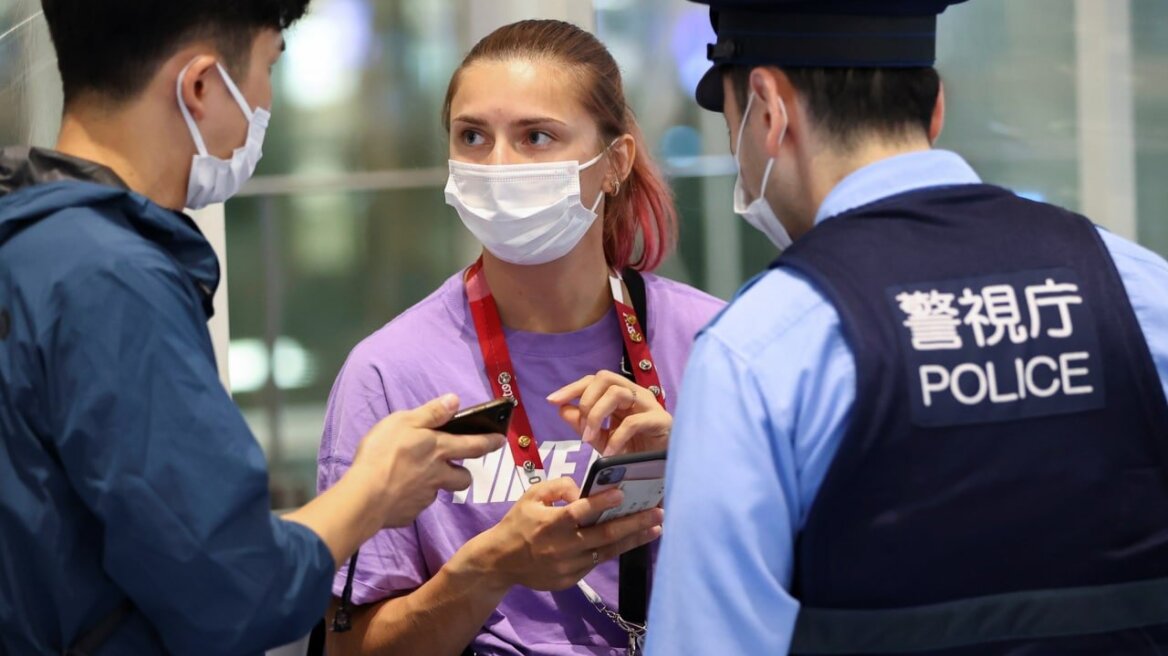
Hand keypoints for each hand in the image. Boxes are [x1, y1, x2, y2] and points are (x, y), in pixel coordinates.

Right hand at [351, 394, 505, 528]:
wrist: (365, 496)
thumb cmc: (383, 454)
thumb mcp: (404, 422)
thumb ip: (431, 413)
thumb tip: (455, 400)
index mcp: (439, 449)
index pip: (474, 445)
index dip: (490, 442)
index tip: (501, 441)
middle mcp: (438, 475)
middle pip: (463, 478)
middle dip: (464, 473)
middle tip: (454, 468)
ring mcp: (424, 497)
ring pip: (438, 492)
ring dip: (435, 485)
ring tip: (416, 478)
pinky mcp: (409, 514)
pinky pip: (414, 505)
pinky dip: (409, 499)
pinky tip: (395, 492)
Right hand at [455, 477, 663, 592]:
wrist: (501, 562)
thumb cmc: (518, 523)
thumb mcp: (531, 496)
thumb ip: (558, 487)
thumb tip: (584, 492)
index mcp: (550, 524)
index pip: (579, 512)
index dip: (601, 503)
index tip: (622, 493)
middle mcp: (562, 547)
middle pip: (604, 535)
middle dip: (634, 523)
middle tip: (658, 512)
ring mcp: (568, 566)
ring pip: (607, 551)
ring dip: (633, 539)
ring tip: (655, 528)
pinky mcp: (571, 579)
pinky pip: (597, 562)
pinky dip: (615, 550)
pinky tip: (631, 540)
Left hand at [547, 370, 671, 456]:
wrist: (662, 471)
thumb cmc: (635, 452)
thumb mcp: (602, 439)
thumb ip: (583, 424)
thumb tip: (562, 408)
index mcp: (621, 395)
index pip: (594, 380)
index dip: (572, 388)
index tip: (552, 401)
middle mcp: (635, 394)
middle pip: (605, 377)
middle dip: (586, 400)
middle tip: (581, 430)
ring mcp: (650, 405)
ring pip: (617, 393)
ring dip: (596, 416)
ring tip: (590, 440)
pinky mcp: (661, 421)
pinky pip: (633, 422)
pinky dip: (616, 438)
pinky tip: (609, 452)